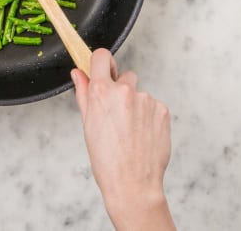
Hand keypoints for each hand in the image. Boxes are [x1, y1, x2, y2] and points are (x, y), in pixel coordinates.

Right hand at [71, 49, 174, 230]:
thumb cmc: (107, 159)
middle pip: (123, 77)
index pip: (102, 56)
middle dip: (119, 90)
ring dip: (135, 105)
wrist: (133, 183)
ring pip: (139, 94)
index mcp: (102, 92)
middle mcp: (125, 91)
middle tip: (116, 116)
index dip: (100, 63)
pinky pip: (153, 105)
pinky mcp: (162, 110)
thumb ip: (84, 93)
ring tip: (130, 131)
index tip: (101, 70)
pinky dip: (148, 116)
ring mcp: (146, 100)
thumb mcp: (88, 124)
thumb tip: (79, 74)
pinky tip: (142, 134)